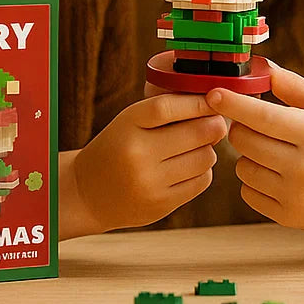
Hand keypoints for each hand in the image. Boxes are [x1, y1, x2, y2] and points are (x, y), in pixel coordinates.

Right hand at [69, 93, 227, 233]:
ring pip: (204, 157)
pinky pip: (201, 181)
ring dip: (208, 149)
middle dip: (214, 125)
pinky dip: (202, 171)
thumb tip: (212, 106)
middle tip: (216, 123)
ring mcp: (150, 182)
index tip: (213, 100)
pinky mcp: (161, 204)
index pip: (168, 107)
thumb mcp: (129, 122)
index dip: (197, 102)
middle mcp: (137, 153)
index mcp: (127, 125)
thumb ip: (164, 110)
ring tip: (198, 146)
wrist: (87, 193)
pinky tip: (190, 166)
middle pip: (196, 133)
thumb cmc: (116, 148)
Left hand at [206, 63, 303, 240]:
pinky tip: (278, 173)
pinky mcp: (292, 219)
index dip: (231, 103)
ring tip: (276, 150)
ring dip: (250, 155)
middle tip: (257, 122)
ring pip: (243, 168)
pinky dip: (255, 181)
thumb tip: (259, 66)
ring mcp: (297, 197)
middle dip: (243, 126)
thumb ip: (294, 87)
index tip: (213, 93)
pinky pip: (249, 194)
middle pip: (244, 141)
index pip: (259, 115)